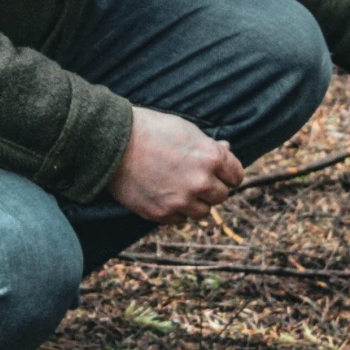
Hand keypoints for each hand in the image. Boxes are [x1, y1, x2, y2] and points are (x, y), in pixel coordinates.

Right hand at [108, 107, 244, 224]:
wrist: (113, 143)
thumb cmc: (151, 130)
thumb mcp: (187, 130)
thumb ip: (209, 146)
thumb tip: (226, 150)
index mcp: (211, 158)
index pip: (236, 176)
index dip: (228, 173)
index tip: (221, 173)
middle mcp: (201, 182)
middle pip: (222, 196)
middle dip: (212, 188)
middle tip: (197, 178)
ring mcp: (181, 201)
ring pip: (203, 212)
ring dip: (195, 202)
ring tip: (180, 187)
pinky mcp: (161, 214)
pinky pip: (180, 220)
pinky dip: (176, 210)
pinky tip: (165, 194)